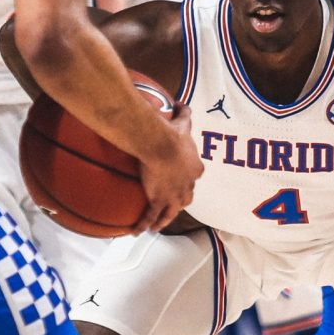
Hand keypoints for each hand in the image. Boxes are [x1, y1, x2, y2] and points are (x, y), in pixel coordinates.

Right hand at [131, 117, 203, 233]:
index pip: (194, 176)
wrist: (162, 146)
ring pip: (170, 213)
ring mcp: (174, 196)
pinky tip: (139, 231)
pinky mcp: (159, 201)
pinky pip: (151, 217)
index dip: (189, 179)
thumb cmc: (173, 134)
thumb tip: (182, 103)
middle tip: (173, 206)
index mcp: (195, 169)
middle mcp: (188, 186)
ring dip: (164, 220)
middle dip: (179, 202)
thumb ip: (185, 113)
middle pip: (185, 198)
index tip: (184, 179)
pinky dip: (145, 224)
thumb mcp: (183, 122)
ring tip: (158, 227)